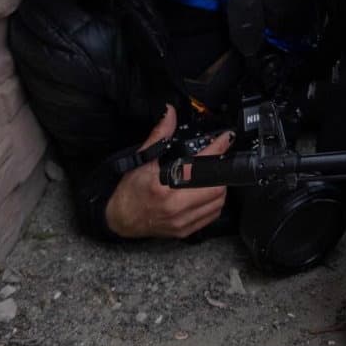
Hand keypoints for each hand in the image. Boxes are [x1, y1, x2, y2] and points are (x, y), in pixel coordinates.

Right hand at [105, 105, 233, 239]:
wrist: (120, 219)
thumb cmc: (130, 191)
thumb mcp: (142, 160)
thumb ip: (159, 135)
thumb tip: (170, 114)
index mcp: (164, 187)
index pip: (199, 166)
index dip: (216, 150)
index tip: (225, 139)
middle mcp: (176, 207)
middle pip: (215, 188)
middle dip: (220, 170)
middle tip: (218, 158)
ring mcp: (182, 222)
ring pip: (217, 203)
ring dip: (220, 186)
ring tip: (212, 175)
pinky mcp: (185, 231)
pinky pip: (211, 216)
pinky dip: (215, 202)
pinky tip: (208, 193)